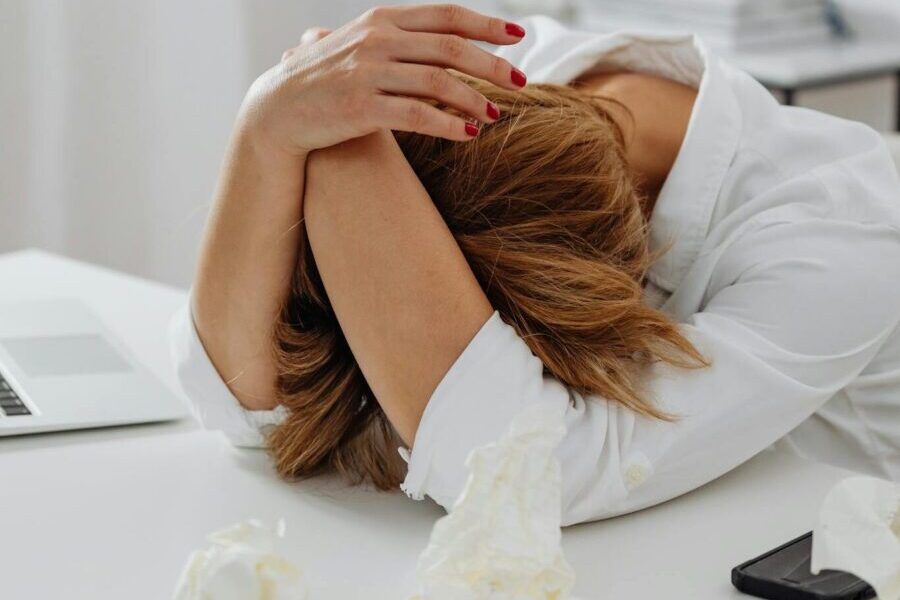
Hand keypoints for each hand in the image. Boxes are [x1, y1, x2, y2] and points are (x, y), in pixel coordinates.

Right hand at [238, 4, 526, 155]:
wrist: (278, 110)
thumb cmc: (327, 80)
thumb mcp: (362, 46)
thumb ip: (401, 41)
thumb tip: (447, 42)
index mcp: (383, 20)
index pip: (446, 15)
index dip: (487, 23)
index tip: (518, 36)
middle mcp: (378, 40)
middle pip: (451, 47)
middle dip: (492, 64)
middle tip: (521, 81)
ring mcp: (368, 72)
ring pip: (439, 81)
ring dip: (475, 98)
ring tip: (496, 114)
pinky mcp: (360, 107)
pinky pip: (417, 115)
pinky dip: (449, 124)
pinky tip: (469, 133)